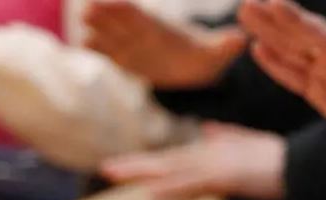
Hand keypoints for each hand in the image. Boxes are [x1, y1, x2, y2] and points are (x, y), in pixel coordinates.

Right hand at [84, 0, 247, 88]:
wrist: (195, 68)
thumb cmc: (204, 57)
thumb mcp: (216, 54)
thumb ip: (224, 46)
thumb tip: (241, 40)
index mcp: (159, 28)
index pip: (139, 16)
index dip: (124, 10)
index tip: (110, 3)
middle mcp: (140, 33)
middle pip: (117, 21)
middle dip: (104, 15)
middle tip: (87, 10)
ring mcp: (129, 45)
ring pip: (107, 34)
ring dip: (95, 31)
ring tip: (84, 29)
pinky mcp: (122, 59)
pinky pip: (104, 52)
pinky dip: (95, 49)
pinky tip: (85, 46)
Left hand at [99, 122, 286, 199]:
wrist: (300, 165)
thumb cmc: (278, 160)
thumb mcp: (249, 146)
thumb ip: (229, 137)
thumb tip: (211, 129)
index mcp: (213, 153)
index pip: (174, 159)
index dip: (148, 162)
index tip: (122, 166)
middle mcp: (209, 156)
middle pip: (166, 161)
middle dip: (135, 165)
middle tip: (105, 169)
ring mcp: (216, 165)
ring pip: (172, 169)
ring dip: (144, 171)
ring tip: (115, 174)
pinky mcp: (226, 177)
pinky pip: (194, 183)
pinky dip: (173, 187)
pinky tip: (152, 191)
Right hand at [239, 0, 325, 158]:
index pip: (319, 36)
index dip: (297, 21)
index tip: (274, 4)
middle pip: (300, 37)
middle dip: (273, 21)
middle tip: (246, 4)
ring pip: (292, 52)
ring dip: (269, 35)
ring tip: (245, 15)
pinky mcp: (321, 93)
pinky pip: (294, 76)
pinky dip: (276, 64)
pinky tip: (258, 49)